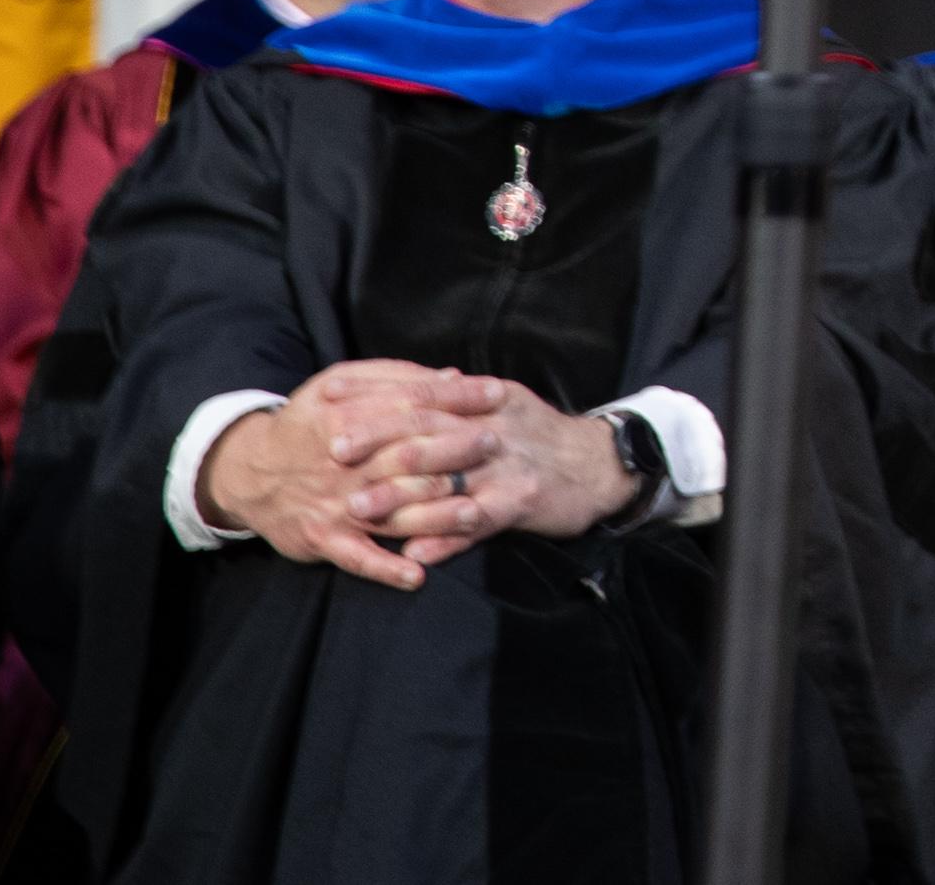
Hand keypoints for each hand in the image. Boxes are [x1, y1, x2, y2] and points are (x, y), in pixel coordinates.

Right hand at [199, 366, 475, 588]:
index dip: (456, 397)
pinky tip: (418, 576)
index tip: (497, 394)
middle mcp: (343, 462)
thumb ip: (395, 378)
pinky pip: (357, 558)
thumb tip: (453, 376)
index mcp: (346, 416)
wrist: (248, 473)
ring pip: (391, 509)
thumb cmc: (307, 425)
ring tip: (475, 512)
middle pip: (407, 454)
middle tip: (496, 443)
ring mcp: (334, 503)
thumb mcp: (339, 386)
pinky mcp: (322, 538)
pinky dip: (386, 569)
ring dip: (434, 514)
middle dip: (455, 449)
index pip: (410, 403)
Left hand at [319, 374, 642, 551]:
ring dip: (398, 497)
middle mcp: (496, 428)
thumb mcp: (506, 405)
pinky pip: (477, 522)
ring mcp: (509, 466)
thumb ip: (460, 399)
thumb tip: (413, 384)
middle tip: (331, 451)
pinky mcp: (523, 502)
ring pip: (446, 479)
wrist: (602, 466)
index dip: (377, 392)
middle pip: (429, 430)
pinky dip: (444, 537)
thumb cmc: (541, 438)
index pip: (423, 390)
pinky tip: (414, 551)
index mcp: (488, 399)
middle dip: (378, 440)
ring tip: (356, 510)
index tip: (332, 395)